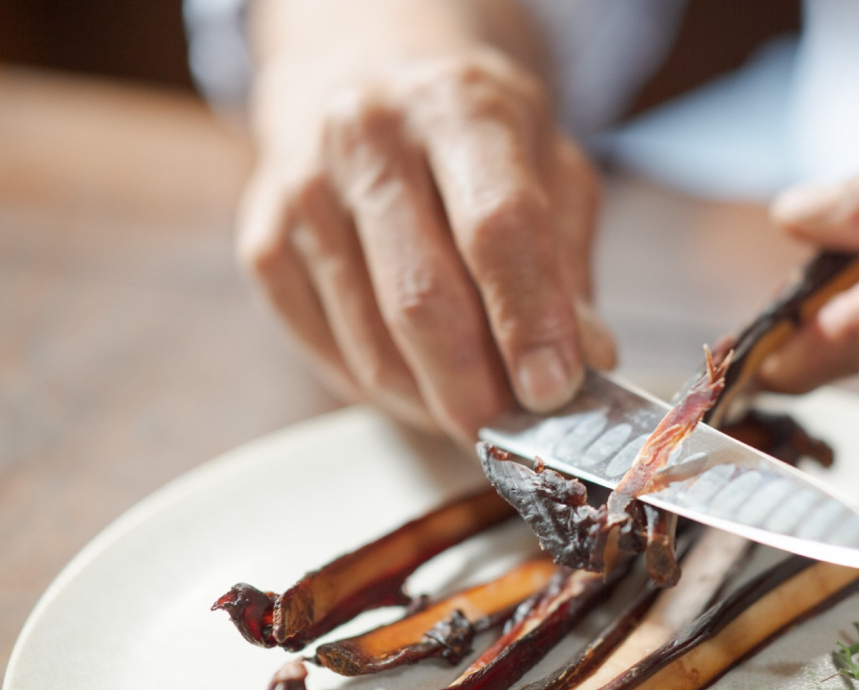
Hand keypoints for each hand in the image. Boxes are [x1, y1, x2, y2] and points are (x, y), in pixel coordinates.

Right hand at [238, 8, 613, 442]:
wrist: (367, 79)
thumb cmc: (474, 139)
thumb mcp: (551, 171)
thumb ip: (568, 266)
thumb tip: (586, 362)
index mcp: (457, 107)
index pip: (496, 228)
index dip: (528, 321)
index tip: (553, 392)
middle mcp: (367, 138)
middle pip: (422, 299)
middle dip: (476, 390)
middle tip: (514, 432)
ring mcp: (303, 192)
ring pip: (373, 347)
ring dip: (434, 403)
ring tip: (476, 406)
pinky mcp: (263, 246)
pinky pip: (328, 358)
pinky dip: (385, 392)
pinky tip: (419, 380)